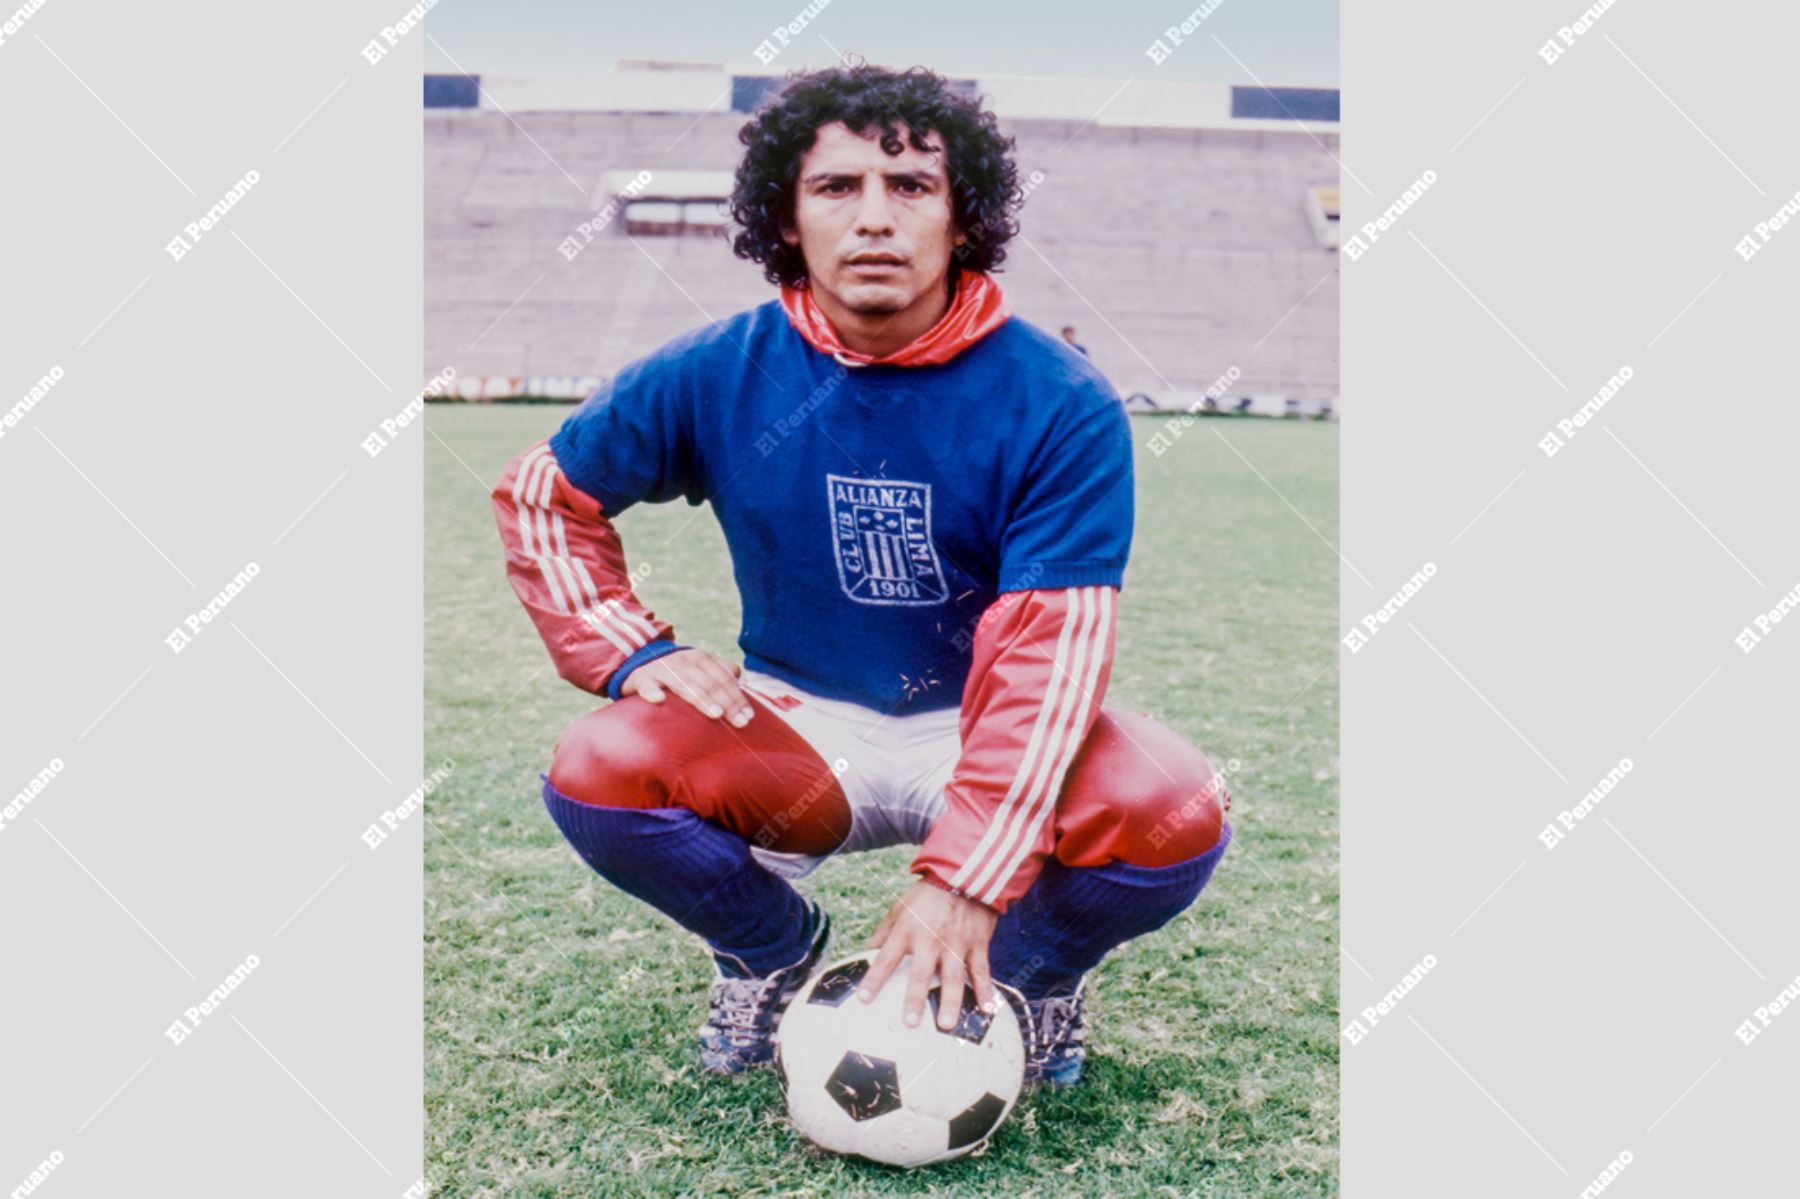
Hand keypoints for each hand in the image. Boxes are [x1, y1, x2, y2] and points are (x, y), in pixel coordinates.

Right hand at [621, 648, 754, 726]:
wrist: (639, 665)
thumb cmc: (677, 673)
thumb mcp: (699, 668)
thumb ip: (720, 672)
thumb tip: (743, 682)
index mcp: (700, 658)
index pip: (724, 678)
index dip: (737, 697)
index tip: (749, 716)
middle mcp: (683, 661)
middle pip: (709, 683)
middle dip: (727, 703)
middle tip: (740, 723)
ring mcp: (662, 669)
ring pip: (684, 684)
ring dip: (701, 699)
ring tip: (716, 714)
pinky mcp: (642, 679)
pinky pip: (646, 686)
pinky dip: (652, 692)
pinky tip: (659, 700)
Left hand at [862, 879, 998, 1029]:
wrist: (964, 874)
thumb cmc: (928, 894)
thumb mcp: (900, 907)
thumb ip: (885, 931)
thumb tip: (867, 950)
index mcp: (908, 930)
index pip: (886, 958)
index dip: (874, 979)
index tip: (864, 1000)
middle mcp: (931, 939)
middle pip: (921, 973)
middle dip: (915, 999)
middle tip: (910, 1022)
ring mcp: (956, 943)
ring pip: (953, 977)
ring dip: (950, 1001)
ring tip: (946, 1024)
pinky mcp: (977, 944)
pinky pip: (982, 971)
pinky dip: (986, 991)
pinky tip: (987, 1009)